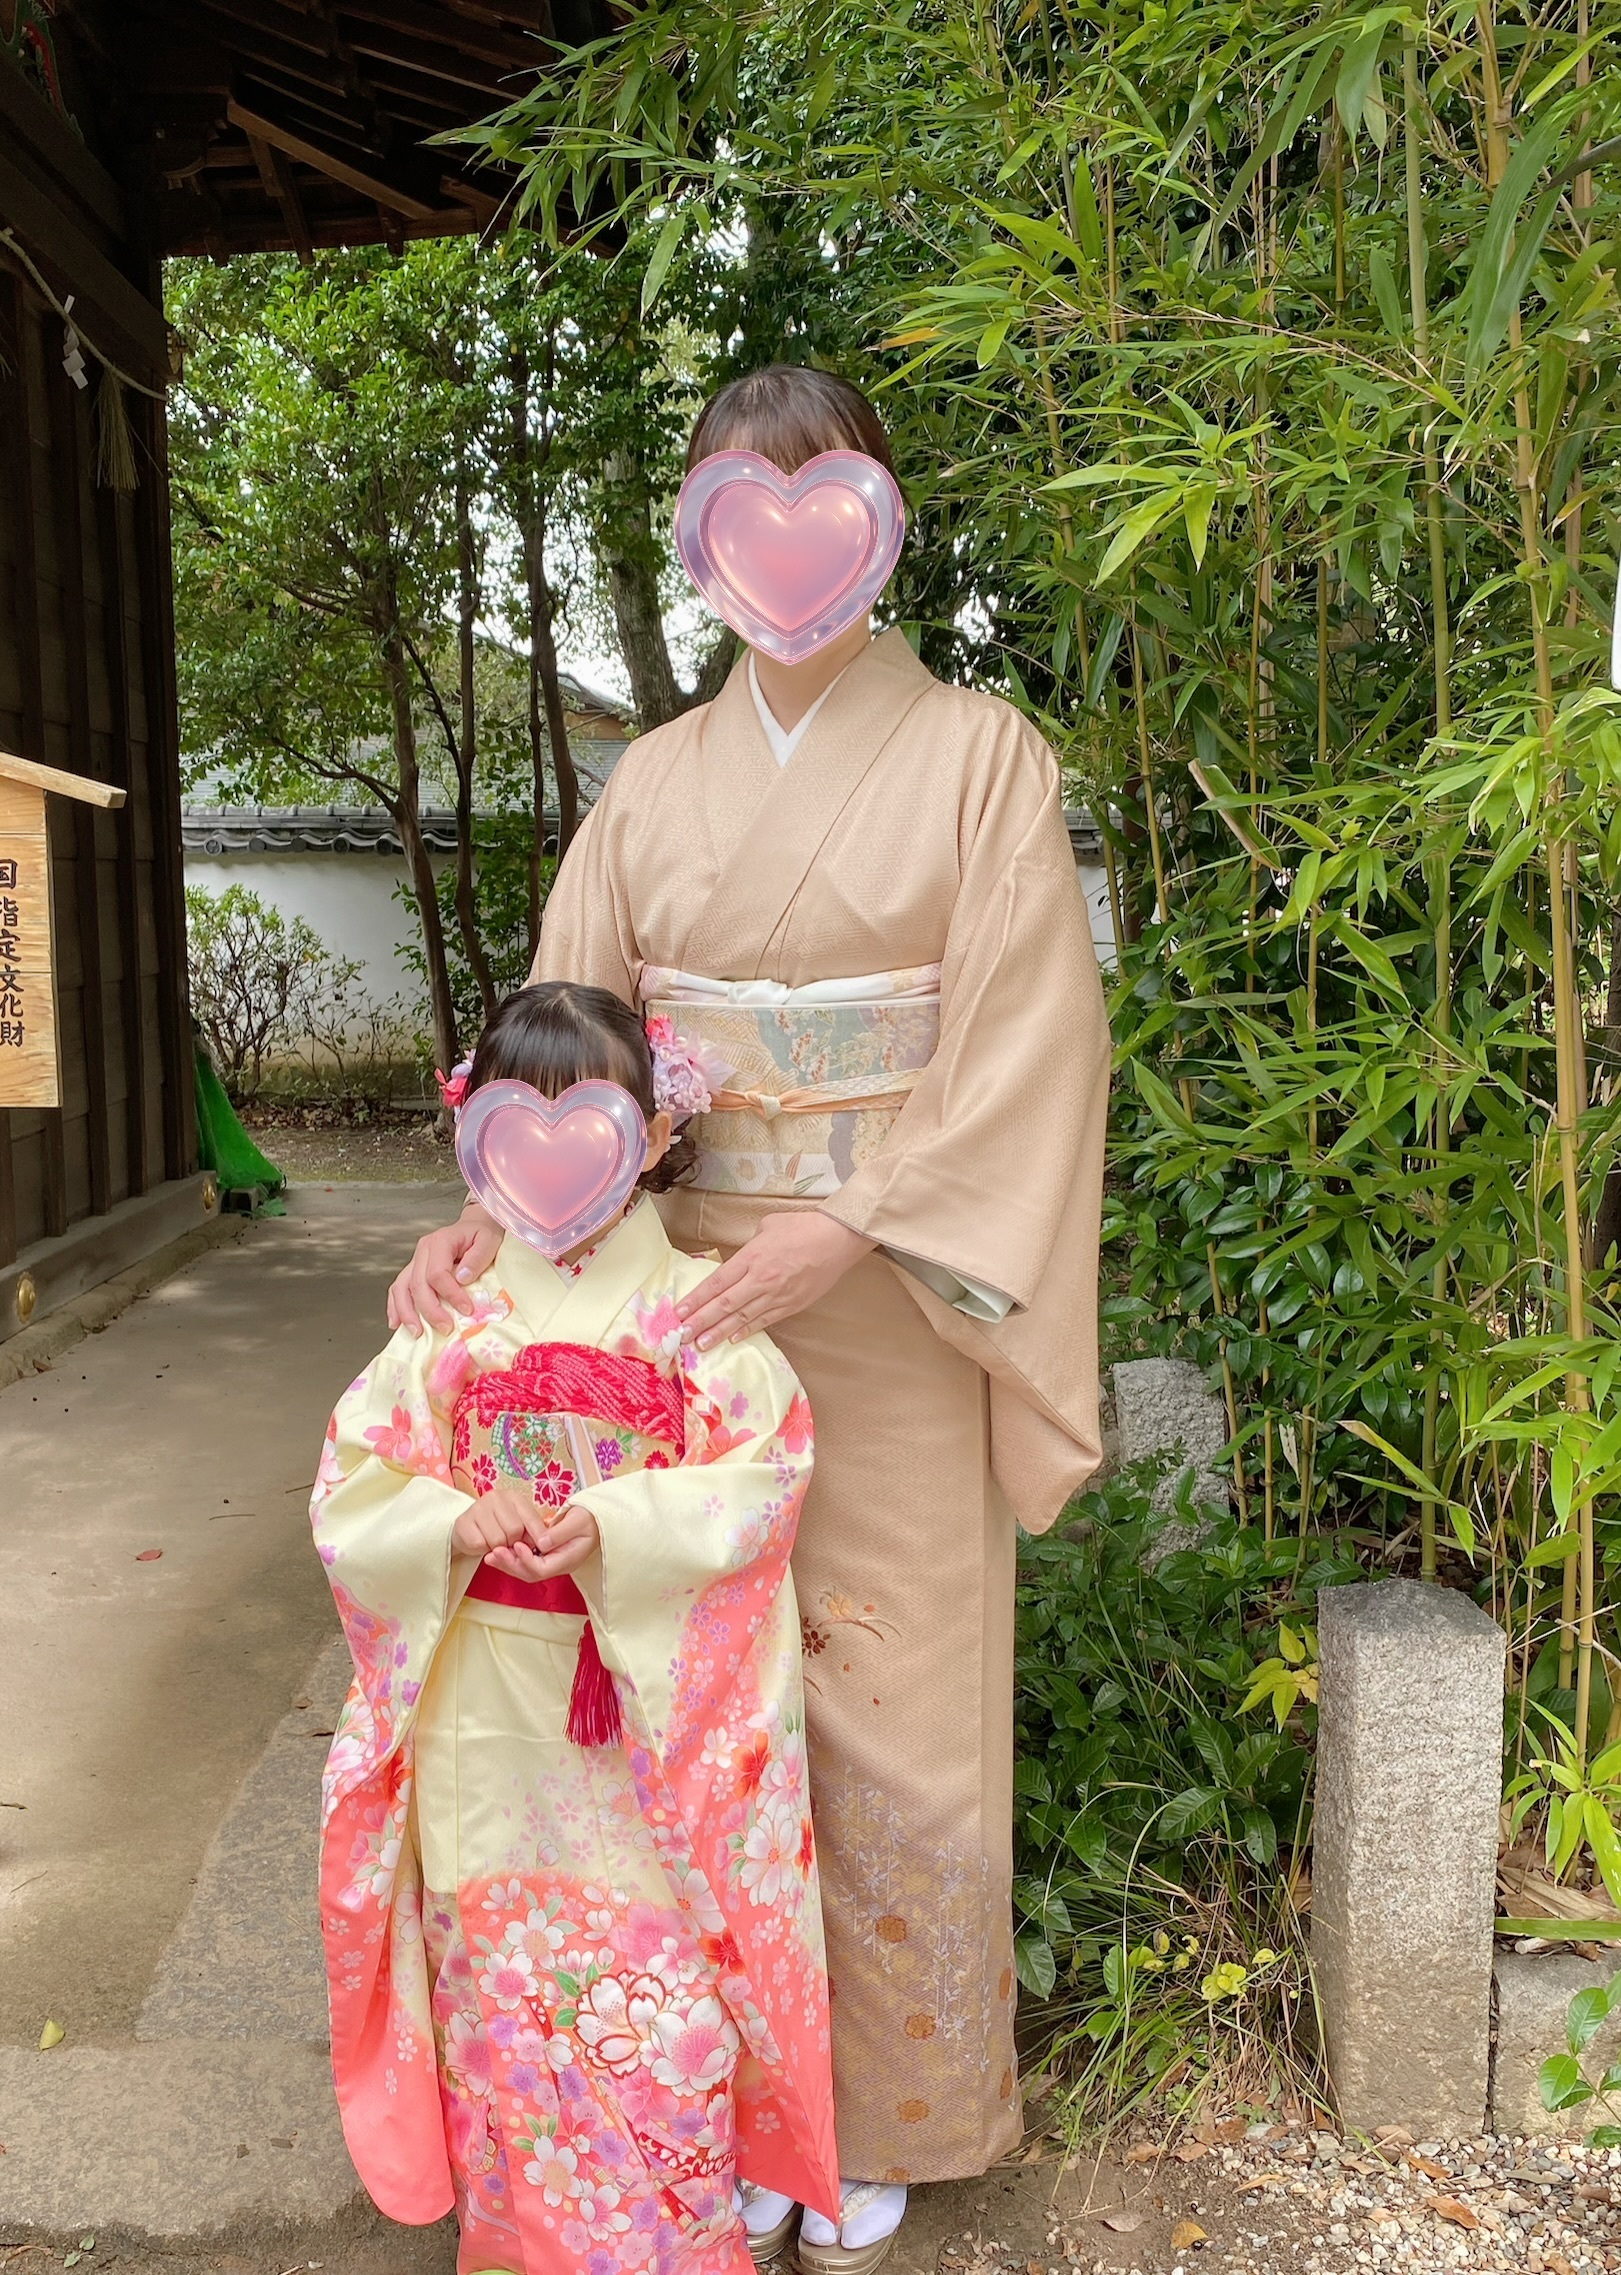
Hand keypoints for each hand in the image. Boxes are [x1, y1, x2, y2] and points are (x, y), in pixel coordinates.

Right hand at [387, 1205, 501, 1335]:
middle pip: (418, 1285)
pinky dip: (395, 1307)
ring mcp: (415, 1261)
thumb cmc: (482, 1234)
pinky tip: (397, 1323)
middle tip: (446, 1328)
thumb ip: (477, 1258)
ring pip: (401, 1288)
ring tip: (416, 1332)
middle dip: (430, 1310)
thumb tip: (462, 1278)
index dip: (451, 1295)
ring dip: (407, 1313)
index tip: (467, 1310)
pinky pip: (397, 1289)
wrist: (474, 1226)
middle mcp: (422, 1251)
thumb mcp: (489, 1240)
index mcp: (440, 1241)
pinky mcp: (413, 1270)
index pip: (438, 1273)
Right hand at [452, 1484, 534, 1559]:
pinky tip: (482, 1542)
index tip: (542, 1548)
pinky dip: (483, 1550)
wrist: (467, 1527)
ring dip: (498, 1548)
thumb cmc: (498, 1525)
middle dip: (514, 1543)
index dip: (539, 1536)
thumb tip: (543, 1544)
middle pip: (514, 1530)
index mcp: (513, 1497)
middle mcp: (495, 1498)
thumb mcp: (517, 1522)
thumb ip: (530, 1530)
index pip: (531, 1518)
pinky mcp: (463, 1522)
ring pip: (498, 1540)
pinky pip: (480, 1545)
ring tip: (495, 1543)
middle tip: (509, 1544)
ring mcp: (478, 1508)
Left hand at [483, 1500, 600, 1581]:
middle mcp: (558, 1565)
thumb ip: (559, 1533)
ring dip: (508, 1563)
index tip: (515, 1545)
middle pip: (530, 1573)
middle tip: (493, 1553)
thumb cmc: (592, 1518)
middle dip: (510, 1565)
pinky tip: (500, 1550)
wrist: (598, 1517)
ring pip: (526, 1570)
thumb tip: (541, 1543)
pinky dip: (512, 1557)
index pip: (542, 1568)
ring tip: (490, 1555)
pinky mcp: (547, 1555)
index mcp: (567, 1559)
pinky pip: (527, 1561)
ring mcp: (552, 1561)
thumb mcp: (578, 1521)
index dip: (526, 1560)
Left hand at [677, 1211, 872, 1347]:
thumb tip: (741, 1257)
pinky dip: (747, 1330)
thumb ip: (749, 1245)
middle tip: (681, 1335)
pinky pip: (765, 1321)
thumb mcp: (768, 1226)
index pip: (717, 1282)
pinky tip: (733, 1338)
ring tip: (701, 1344)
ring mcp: (777, 1295)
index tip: (679, 1311)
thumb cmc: (803, 1227)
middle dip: (700, 1321)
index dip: (696, 1299)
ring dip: (719, 1332)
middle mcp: (760, 1280)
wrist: (837, 1239)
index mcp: (751, 1257)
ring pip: (742, 1318)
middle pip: (724, 1305)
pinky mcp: (792, 1305)